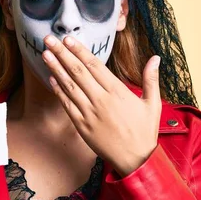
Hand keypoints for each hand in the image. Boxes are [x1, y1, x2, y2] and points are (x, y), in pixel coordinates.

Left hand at [42, 35, 161, 176]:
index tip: (68, 38)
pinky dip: (58, 90)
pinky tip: (51, 78)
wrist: (135, 161)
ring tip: (45, 53)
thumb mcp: (153, 104)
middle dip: (62, 53)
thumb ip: (151, 79)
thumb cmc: (144, 132)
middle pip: (78, 71)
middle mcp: (101, 100)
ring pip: (69, 86)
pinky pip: (67, 104)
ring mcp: (89, 113)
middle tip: (49, 39)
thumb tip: (156, 58)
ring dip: (55, 68)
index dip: (80, 51)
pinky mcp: (81, 125)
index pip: (95, 65)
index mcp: (117, 92)